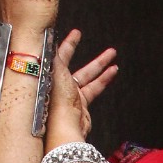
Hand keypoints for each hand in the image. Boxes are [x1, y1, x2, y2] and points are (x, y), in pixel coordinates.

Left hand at [45, 29, 117, 146]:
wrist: (65, 128)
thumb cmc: (57, 103)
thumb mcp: (54, 71)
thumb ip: (54, 54)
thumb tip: (49, 36)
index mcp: (51, 74)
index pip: (60, 54)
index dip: (69, 43)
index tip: (77, 33)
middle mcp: (60, 84)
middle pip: (75, 64)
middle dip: (88, 53)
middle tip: (93, 41)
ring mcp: (71, 95)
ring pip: (88, 75)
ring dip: (101, 65)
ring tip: (112, 55)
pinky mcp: (81, 105)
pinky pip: (94, 88)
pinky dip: (103, 80)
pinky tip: (112, 72)